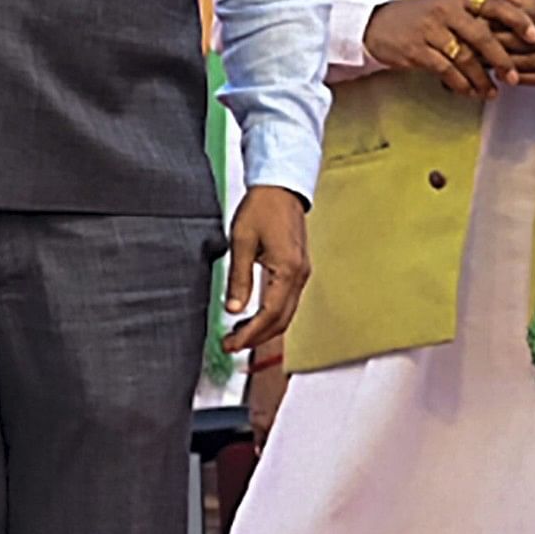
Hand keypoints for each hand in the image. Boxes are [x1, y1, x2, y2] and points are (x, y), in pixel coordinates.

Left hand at [223, 183, 311, 360]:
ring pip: (286, 314)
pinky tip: (254, 317)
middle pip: (282, 320)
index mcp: (287, 269)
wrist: (281, 187)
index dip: (251, 333)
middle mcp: (299, 274)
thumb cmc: (263, 207)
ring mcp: (301, 273)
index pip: (270, 314)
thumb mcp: (242, 242)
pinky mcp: (298, 269)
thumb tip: (234, 309)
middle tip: (232, 346)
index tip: (232, 344)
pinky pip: (288, 301)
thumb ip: (239, 279)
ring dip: (264, 329)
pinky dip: (271, 316)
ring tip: (239, 335)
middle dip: (257, 337)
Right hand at [362, 0, 519, 97]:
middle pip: (482, 35)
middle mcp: (446, 11)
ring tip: (491, 91)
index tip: (533, 35)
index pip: (495, 4)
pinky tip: (468, 91)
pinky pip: (445, 70)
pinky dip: (460, 83)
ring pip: (464, 57)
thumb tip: (513, 19)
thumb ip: (476, 14)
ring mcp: (430, 30)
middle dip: (502, 59)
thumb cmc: (418, 17)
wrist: (376, 24)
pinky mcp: (416, 49)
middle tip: (514, 76)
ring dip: (481, 78)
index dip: (517, 19)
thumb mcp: (447, 7)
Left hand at [482, 0, 534, 86]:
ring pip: (531, 63)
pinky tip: (507, 75)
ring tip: (482, 61)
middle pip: (524, 42)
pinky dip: (524, 78)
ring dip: (504, 63)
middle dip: (495, 43)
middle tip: (473, 42)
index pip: (526, 18)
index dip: (500, 20)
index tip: (480, 20)